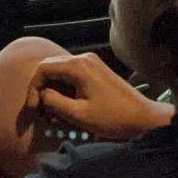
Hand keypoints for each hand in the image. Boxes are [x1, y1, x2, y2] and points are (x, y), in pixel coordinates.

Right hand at [24, 53, 171, 142]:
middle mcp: (83, 59)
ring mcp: (91, 64)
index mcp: (78, 66)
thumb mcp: (80, 115)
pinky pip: (72, 76)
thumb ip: (55, 103)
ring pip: (60, 73)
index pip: (43, 68)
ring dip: (53, 92)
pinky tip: (65, 109)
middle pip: (50, 68)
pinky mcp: (96, 71)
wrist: (144, 118)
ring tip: (53, 115)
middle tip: (41, 113)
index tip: (33, 109)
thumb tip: (42, 95)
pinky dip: (64, 91)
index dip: (33, 88)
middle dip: (41, 90)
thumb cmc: (114, 118)